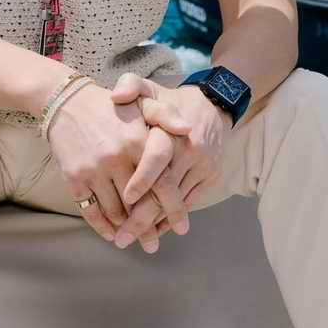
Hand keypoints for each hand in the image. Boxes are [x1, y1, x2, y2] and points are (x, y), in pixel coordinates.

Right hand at [48, 81, 189, 252]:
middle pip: (139, 204)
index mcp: (138, 140)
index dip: (174, 208)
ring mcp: (94, 169)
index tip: (182, 227)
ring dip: (126, 229)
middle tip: (154, 244)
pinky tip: (111, 233)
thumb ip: (166, 116)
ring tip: (135, 239)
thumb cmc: (111, 107)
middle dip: (149, 228)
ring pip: (116, 212)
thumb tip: (189, 129)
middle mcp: (117, 157)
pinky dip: (102, 227)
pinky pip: (91, 212)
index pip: (162, 182)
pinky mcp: (74, 178)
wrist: (67, 102)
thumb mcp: (142, 102)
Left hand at [109, 74, 229, 246]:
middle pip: (165, 190)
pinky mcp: (211, 176)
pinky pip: (189, 202)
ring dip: (155, 224)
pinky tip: (154, 230)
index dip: (141, 180)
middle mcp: (190, 150)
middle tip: (121, 239)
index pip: (157, 158)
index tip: (125, 199)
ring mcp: (203, 165)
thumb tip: (115, 96)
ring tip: (133, 241)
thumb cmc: (170, 101)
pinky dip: (171, 218)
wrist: (212, 106)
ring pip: (177, 202)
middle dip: (142, 218)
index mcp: (171, 130)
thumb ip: (130, 86)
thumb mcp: (150, 88)